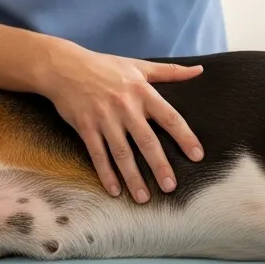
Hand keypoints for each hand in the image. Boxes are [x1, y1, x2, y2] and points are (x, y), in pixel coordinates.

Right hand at [39, 43, 204, 202]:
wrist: (65, 67)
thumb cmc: (106, 67)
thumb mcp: (140, 66)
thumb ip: (171, 72)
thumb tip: (200, 70)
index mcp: (143, 92)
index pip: (170, 117)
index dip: (185, 137)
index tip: (197, 156)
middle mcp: (125, 107)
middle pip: (147, 141)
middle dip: (159, 165)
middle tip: (171, 187)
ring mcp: (104, 118)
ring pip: (122, 153)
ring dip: (133, 177)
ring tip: (144, 197)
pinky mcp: (85, 127)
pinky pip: (98, 154)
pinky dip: (106, 173)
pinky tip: (114, 190)